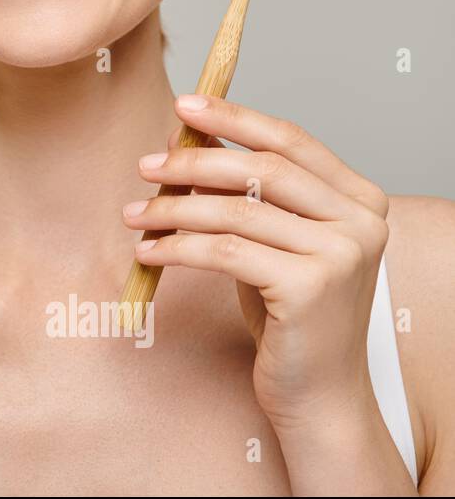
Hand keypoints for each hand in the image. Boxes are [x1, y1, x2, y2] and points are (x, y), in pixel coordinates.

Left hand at [121, 93, 390, 432]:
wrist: (318, 392)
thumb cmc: (289, 314)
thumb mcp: (272, 242)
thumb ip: (248, 194)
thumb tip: (187, 139)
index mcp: (361, 199)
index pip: (291, 139)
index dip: (234, 118)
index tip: (184, 105)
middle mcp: (362, 221)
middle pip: (262, 169)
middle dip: (194, 162)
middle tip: (146, 166)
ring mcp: (340, 255)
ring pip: (236, 211)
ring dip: (174, 209)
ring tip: (136, 215)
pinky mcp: (309, 288)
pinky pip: (223, 252)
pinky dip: (176, 248)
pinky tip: (147, 252)